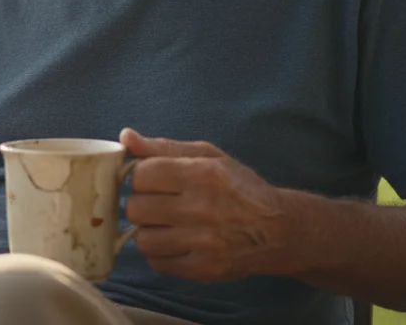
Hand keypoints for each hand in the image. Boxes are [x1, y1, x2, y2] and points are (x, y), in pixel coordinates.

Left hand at [121, 128, 289, 283]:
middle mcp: (203, 208)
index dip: (139, 177)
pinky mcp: (204, 268)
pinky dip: (160, 253)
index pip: (142, 175)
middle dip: (141, 204)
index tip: (150, 181)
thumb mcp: (208, 156)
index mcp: (202, 174)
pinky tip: (175, 242)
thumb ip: (164, 147)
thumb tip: (126, 137)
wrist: (279, 230)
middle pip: (136, 208)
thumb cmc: (240, 188)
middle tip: (157, 204)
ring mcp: (204, 242)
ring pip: (142, 239)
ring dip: (148, 231)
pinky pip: (158, 263)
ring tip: (164, 224)